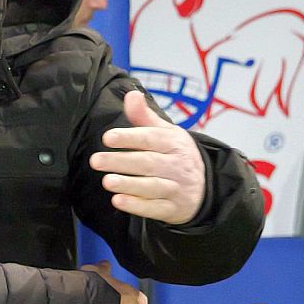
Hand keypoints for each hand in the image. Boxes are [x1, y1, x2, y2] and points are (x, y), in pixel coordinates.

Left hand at [90, 90, 204, 224]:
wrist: (207, 186)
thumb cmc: (176, 154)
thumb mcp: (166, 132)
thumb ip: (144, 116)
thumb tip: (131, 95)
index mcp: (173, 142)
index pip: (150, 138)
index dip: (129, 137)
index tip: (108, 137)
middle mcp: (176, 165)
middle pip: (148, 163)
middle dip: (121, 162)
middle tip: (96, 161)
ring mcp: (176, 188)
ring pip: (152, 186)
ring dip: (129, 184)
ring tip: (107, 181)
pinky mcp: (173, 209)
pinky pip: (155, 208)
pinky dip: (137, 206)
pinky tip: (118, 201)